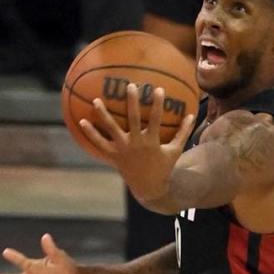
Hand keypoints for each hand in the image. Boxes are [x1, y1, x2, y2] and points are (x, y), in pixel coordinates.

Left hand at [79, 83, 195, 204]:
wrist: (149, 187)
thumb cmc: (164, 166)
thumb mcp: (176, 150)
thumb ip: (183, 132)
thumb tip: (192, 115)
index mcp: (152, 142)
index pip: (155, 119)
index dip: (157, 104)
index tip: (158, 89)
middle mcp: (136, 144)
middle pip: (132, 119)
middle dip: (131, 102)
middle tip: (130, 86)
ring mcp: (122, 150)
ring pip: (111, 129)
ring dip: (103, 115)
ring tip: (95, 100)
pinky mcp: (113, 156)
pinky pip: (99, 143)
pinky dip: (90, 133)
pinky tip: (81, 121)